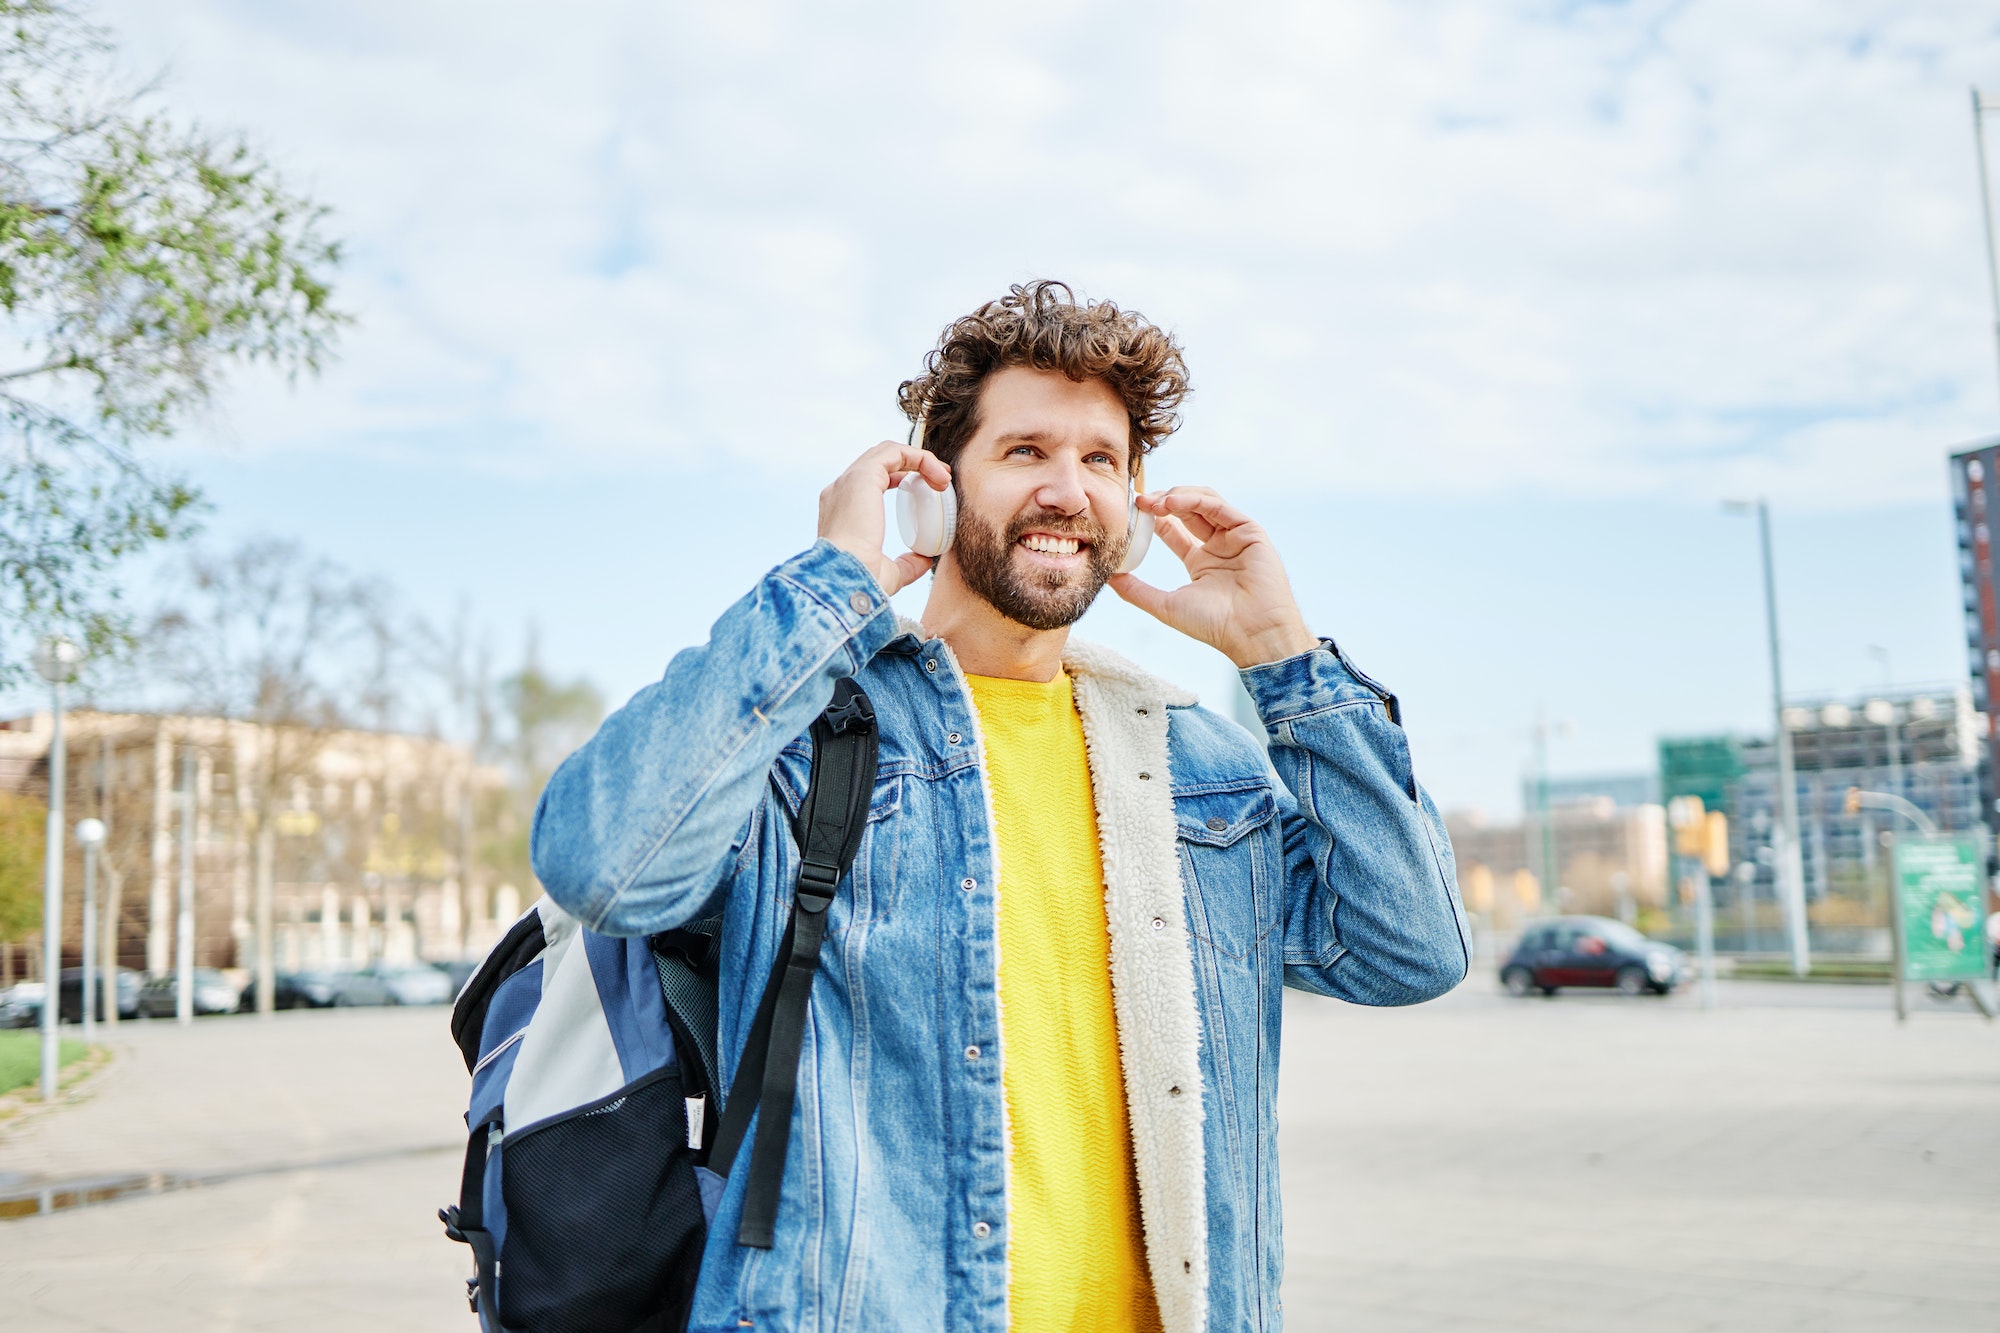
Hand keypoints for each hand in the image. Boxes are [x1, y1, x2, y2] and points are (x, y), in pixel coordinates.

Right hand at [818, 442, 951, 597]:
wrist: (845, 578)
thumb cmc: (861, 580)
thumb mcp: (889, 573)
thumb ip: (906, 564)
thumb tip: (924, 560)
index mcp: (842, 508)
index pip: (872, 479)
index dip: (902, 477)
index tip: (930, 491)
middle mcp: (841, 490)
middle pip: (881, 460)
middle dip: (914, 465)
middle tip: (941, 482)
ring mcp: (849, 480)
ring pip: (889, 451)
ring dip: (921, 460)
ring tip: (943, 479)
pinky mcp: (863, 476)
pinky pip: (896, 452)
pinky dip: (920, 458)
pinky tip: (938, 476)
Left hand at [1109, 487, 1318, 667]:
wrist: (1251, 634)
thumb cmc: (1214, 625)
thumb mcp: (1165, 605)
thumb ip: (1137, 591)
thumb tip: (1109, 577)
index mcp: (1201, 562)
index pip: (1173, 529)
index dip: (1152, 517)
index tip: (1131, 512)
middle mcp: (1219, 546)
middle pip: (1187, 510)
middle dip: (1161, 501)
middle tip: (1138, 501)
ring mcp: (1235, 537)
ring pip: (1204, 502)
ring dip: (1176, 496)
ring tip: (1153, 502)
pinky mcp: (1250, 531)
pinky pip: (1220, 506)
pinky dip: (1195, 499)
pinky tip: (1172, 502)